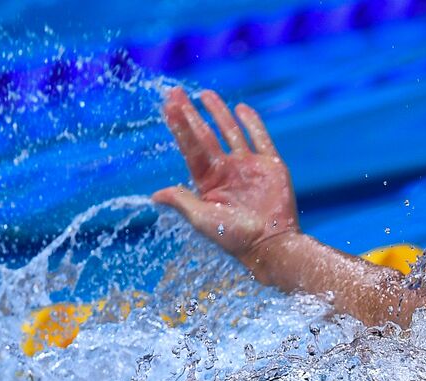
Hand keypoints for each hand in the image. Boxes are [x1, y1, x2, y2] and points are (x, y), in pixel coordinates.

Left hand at [152, 87, 299, 264]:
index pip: (190, 147)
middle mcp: (226, 172)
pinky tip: (241, 109)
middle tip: (176, 93)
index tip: (168, 105)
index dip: (179, 126)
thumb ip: (181, 201)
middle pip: (205, 136)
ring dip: (218, 113)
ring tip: (205, 94)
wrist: (271, 244)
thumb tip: (154, 195)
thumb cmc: (234, 237)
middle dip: (191, 114)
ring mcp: (248, 167)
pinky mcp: (270, 165)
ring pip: (230, 132)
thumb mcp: (201, 218)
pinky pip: (260, 138)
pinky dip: (252, 123)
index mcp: (208, 182)